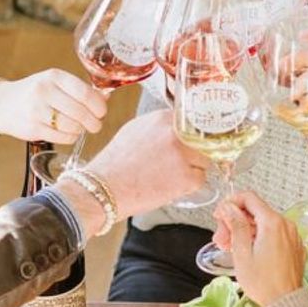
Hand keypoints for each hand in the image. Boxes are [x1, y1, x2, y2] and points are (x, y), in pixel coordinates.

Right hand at [0, 69, 107, 142]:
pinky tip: (68, 133)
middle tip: (96, 124)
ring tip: (80, 128)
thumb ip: (79, 90)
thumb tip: (105, 99)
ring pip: (73, 127)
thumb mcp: (54, 83)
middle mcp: (44, 91)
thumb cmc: (35, 93)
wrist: (1, 105)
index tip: (102, 111)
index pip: (85, 92)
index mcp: (54, 76)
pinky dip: (71, 137)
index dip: (99, 105)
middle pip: (81, 112)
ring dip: (82, 130)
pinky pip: (63, 138)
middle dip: (94, 122)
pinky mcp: (33, 128)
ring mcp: (37, 111)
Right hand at [78, 112, 207, 220]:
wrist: (104, 188)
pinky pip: (200, 180)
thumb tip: (174, 130)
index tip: (187, 144)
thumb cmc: (114, 163)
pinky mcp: (186, 177)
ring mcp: (182, 154)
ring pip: (203, 160)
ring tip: (169, 176)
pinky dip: (188, 186)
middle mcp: (174, 133)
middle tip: (177, 164)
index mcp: (161, 118)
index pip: (191, 122)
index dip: (190, 135)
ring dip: (192, 169)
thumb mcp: (134, 131)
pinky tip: (169, 186)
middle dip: (193, 152)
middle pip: (201, 140)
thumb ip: (158, 127)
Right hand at [212, 192, 304, 305]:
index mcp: (273, 223)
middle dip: (235, 222)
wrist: (283, 303)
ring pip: (264, 224)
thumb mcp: (242, 252)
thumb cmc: (263, 283)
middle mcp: (286, 225)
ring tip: (231, 248)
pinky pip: (275, 235)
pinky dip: (260, 238)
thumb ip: (236, 225)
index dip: (231, 203)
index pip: (249, 197)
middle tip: (221, 239)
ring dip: (245, 232)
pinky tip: (248, 252)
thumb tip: (229, 207)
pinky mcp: (294, 247)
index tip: (221, 215)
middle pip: (255, 212)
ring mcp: (292, 236)